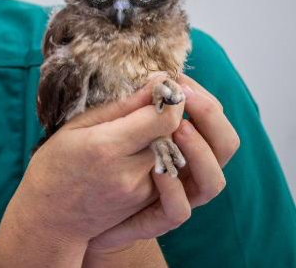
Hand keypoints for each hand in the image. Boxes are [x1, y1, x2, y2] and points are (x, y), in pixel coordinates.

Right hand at [20, 74, 185, 244]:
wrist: (50, 217)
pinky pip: (170, 171)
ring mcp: (141, 192)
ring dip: (170, 135)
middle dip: (171, 114)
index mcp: (107, 146)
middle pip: (174, 134)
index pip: (164, 118)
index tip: (162, 86)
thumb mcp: (77, 126)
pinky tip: (145, 147)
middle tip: (157, 100)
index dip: (171, 98)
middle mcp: (129, 172)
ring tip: (148, 125)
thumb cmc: (55, 164)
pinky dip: (164, 154)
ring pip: (177, 153)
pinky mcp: (148, 204)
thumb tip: (158, 82)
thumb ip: (120, 106)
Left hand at [88, 74, 239, 249]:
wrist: (71, 209)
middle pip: (224, 145)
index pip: (210, 115)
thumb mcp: (107, 127)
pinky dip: (174, 191)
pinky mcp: (155, 220)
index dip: (200, 95)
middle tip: (185, 96)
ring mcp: (175, 196)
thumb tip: (157, 75)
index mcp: (180, 142)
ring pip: (212, 182)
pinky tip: (159, 171)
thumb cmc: (90, 161)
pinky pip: (179, 211)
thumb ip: (133, 108)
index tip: (178, 78)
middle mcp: (186, 169)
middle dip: (211, 118)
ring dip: (201, 153)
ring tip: (180, 128)